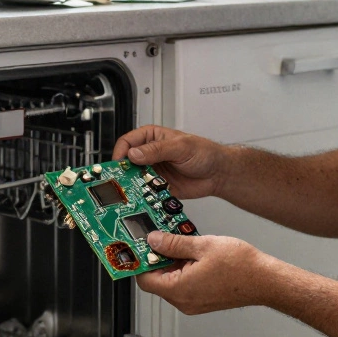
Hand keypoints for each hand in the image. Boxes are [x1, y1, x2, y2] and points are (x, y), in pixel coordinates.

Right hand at [110, 125, 228, 198]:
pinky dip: (143, 196)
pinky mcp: (158, 187)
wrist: (218, 174)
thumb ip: (157, 150)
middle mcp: (150, 154)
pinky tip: (144, 198)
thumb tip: (134, 154)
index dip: (121, 153)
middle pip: (128, 162)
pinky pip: (145, 192)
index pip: (128, 142)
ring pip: (134, 178)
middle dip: (123, 172)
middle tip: (120, 181)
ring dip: (132, 185)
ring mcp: (153, 171)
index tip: (119, 164)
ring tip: (133, 191)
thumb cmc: (204, 153)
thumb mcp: (180, 147)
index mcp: (152, 138)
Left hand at [136, 231, 270, 314]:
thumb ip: (173, 243)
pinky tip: (192, 253)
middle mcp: (184, 301)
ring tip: (180, 242)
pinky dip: (182, 269)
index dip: (139, 261)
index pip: (144, 279)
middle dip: (156, 258)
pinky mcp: (203, 300)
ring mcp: (193, 303)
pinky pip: (183, 285)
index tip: (138, 247)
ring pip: (170, 281)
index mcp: (179, 290)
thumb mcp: (202, 245)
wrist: (266, 280)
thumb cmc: (242, 266)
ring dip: (171, 263)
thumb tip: (154, 240)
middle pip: (156, 280)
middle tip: (160, 237)